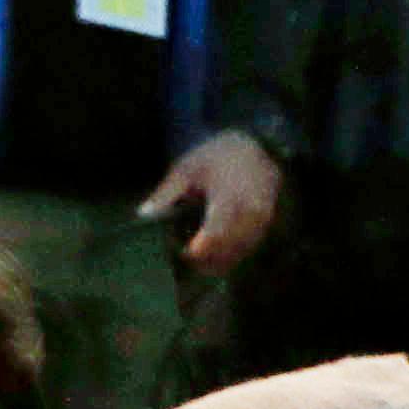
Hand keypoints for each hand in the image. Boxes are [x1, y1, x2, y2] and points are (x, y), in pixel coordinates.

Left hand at [141, 129, 286, 272]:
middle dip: (207, 259)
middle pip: (228, 247)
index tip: (184, 253)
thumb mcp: (185, 170)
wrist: (254, 147)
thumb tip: (143, 214)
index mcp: (228, 197)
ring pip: (240, 250)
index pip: (215, 234)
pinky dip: (232, 254)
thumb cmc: (215, 157)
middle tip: (185, 259)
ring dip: (220, 260)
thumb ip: (166, 193)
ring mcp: (261, 219)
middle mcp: (249, 211)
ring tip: (198, 261)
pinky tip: (216, 255)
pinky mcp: (265, 224)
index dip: (199, 250)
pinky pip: (248, 246)